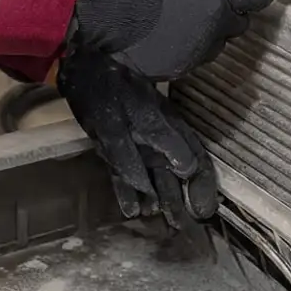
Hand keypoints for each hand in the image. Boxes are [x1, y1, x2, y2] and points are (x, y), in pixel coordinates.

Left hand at [57, 45, 217, 226]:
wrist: (88, 63)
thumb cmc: (110, 88)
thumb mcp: (125, 121)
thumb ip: (144, 151)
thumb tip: (179, 173)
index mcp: (168, 131)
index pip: (195, 164)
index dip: (201, 187)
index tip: (202, 211)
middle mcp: (157, 140)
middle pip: (176, 176)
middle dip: (180, 202)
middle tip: (184, 227)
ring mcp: (136, 143)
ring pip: (153, 177)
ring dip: (158, 199)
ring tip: (161, 222)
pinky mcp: (114, 146)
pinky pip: (125, 173)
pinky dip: (128, 191)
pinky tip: (131, 210)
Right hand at [72, 0, 274, 81]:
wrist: (96, 6)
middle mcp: (214, 26)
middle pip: (239, 22)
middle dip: (228, 10)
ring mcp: (196, 51)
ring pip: (217, 42)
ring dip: (208, 29)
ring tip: (180, 13)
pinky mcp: (177, 69)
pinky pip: (193, 56)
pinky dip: (187, 45)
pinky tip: (166, 29)